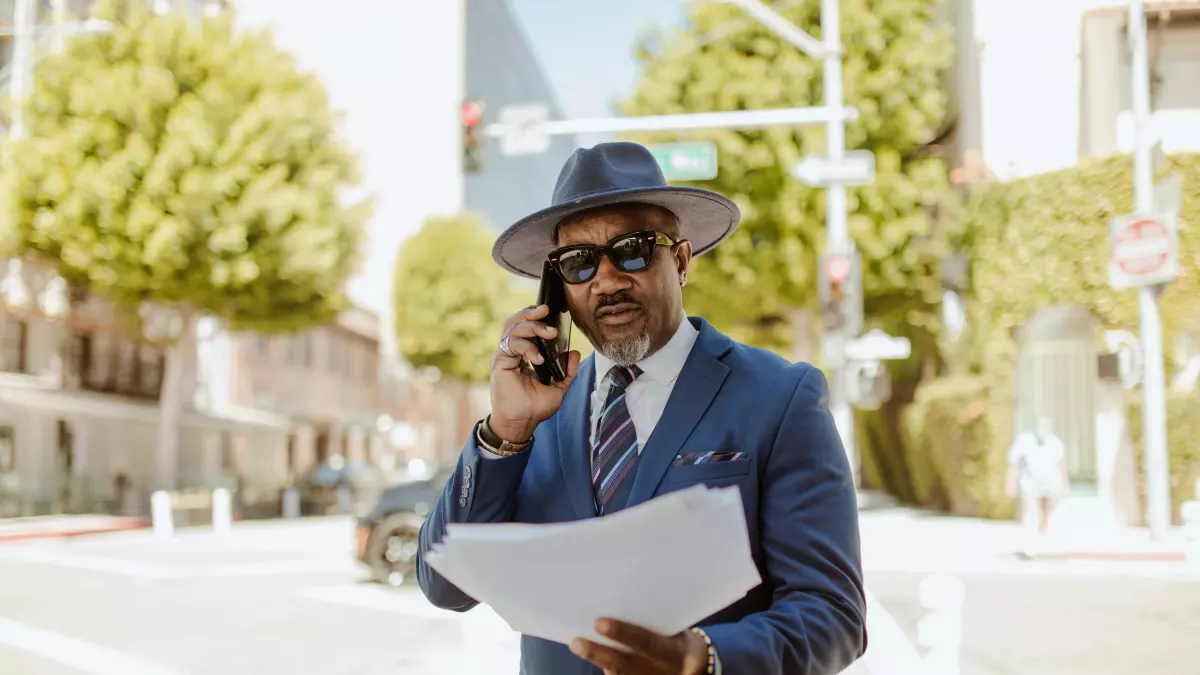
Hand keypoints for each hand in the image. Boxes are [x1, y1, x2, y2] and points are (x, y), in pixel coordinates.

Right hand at [489, 304, 581, 442]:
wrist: (521, 424)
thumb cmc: (535, 408)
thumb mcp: (559, 388)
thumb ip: (568, 371)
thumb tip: (575, 353)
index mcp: (523, 355)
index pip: (525, 328)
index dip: (535, 317)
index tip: (550, 312)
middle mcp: (511, 353)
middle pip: (516, 322)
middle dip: (531, 314)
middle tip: (547, 312)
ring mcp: (504, 357)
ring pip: (511, 328)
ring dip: (531, 326)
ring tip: (549, 332)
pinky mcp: (499, 363)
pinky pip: (510, 344)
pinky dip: (527, 347)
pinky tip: (538, 358)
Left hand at [569, 618, 709, 674]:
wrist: (704, 668)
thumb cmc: (682, 641)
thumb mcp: (677, 632)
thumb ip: (652, 626)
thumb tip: (613, 612)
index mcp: (678, 652)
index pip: (647, 642)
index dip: (622, 633)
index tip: (598, 623)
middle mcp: (668, 673)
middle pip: (627, 666)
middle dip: (599, 655)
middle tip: (577, 642)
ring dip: (599, 663)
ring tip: (580, 647)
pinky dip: (609, 672)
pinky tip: (598, 660)